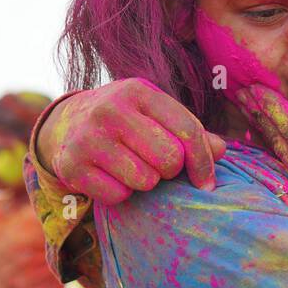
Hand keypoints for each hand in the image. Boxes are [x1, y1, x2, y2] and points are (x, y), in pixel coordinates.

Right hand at [37, 78, 226, 204]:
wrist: (67, 122)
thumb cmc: (128, 119)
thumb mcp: (156, 114)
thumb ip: (189, 131)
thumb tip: (221, 151)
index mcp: (139, 91)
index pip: (187, 130)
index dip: (203, 160)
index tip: (206, 181)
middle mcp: (111, 110)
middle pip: (169, 159)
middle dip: (170, 169)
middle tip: (157, 164)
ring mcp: (88, 137)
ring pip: (145, 180)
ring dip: (146, 181)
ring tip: (132, 166)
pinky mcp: (71, 166)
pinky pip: (117, 196)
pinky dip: (121, 192)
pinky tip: (111, 175)